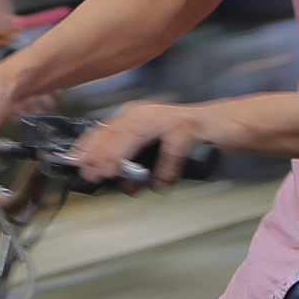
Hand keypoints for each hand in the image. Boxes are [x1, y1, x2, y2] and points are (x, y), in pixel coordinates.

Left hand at [71, 99, 223, 189]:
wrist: (222, 124)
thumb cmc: (186, 137)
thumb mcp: (153, 145)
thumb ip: (134, 159)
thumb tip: (114, 180)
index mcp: (135, 115)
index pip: (105, 129)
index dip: (89, 146)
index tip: (76, 162)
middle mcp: (148, 113)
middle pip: (117, 132)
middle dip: (102, 154)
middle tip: (93, 174)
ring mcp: (168, 119)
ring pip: (137, 136)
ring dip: (124, 157)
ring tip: (116, 177)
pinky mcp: (187, 129)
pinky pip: (171, 151)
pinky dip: (164, 171)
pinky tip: (159, 185)